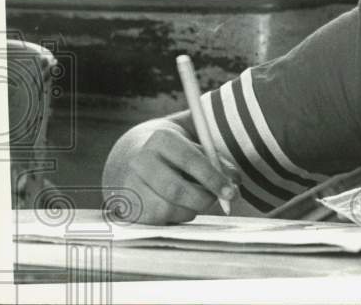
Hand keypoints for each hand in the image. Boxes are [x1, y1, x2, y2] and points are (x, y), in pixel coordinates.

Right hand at [107, 125, 237, 224]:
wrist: (137, 157)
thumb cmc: (180, 152)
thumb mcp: (199, 146)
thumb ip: (219, 161)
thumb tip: (233, 184)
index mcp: (162, 138)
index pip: (190, 160)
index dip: (213, 178)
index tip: (231, 193)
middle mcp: (140, 159)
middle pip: (176, 189)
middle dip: (203, 199)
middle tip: (216, 200)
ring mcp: (130, 183)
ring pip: (166, 208)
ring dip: (189, 210)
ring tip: (195, 201)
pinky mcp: (127, 206)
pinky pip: (156, 221)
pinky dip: (175, 217)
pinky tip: (178, 206)